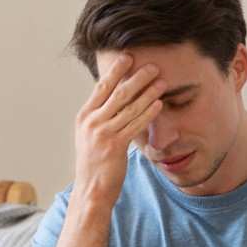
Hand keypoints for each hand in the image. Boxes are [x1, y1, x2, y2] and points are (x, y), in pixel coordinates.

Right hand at [73, 53, 166, 205]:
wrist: (91, 189)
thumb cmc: (94, 164)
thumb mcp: (90, 136)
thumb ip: (100, 117)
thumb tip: (116, 100)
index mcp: (84, 116)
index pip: (101, 87)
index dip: (116, 71)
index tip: (128, 57)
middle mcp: (92, 122)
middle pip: (117, 92)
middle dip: (137, 77)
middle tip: (153, 66)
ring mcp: (102, 133)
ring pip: (129, 107)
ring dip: (148, 93)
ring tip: (162, 82)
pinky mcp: (115, 145)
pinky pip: (135, 124)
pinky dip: (148, 113)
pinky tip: (159, 104)